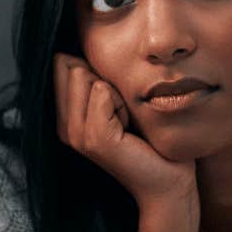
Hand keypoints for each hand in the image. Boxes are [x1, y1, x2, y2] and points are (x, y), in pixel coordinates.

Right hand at [53, 54, 194, 208]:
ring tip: (128, 122)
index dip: (94, 71)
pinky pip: (102, 93)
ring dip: (116, 92)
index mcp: (67, 118)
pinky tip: (131, 128)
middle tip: (123, 114)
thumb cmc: (152, 141)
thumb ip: (100, 79)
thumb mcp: (122, 103)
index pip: (62, 63)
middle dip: (103, 78)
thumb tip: (85, 49)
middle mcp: (65, 127)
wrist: (169, 182)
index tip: (115, 102)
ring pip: (85, 76)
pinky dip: (123, 103)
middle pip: (69, 66)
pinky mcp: (95, 140)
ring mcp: (77, 135)